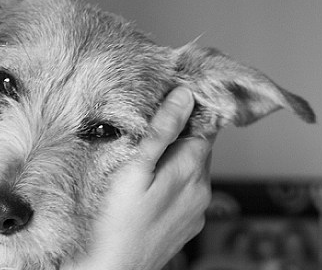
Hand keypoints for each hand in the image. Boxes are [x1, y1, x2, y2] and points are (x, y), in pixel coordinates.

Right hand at [63, 87, 213, 269]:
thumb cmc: (115, 223)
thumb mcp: (133, 169)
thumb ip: (161, 131)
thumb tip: (184, 96)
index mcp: (191, 170)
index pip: (206, 125)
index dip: (189, 111)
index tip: (168, 102)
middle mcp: (202, 190)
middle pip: (200, 147)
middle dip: (179, 135)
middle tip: (148, 131)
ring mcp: (197, 211)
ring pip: (193, 171)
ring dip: (175, 160)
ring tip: (145, 162)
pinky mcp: (188, 226)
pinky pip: (186, 194)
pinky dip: (172, 184)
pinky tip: (148, 190)